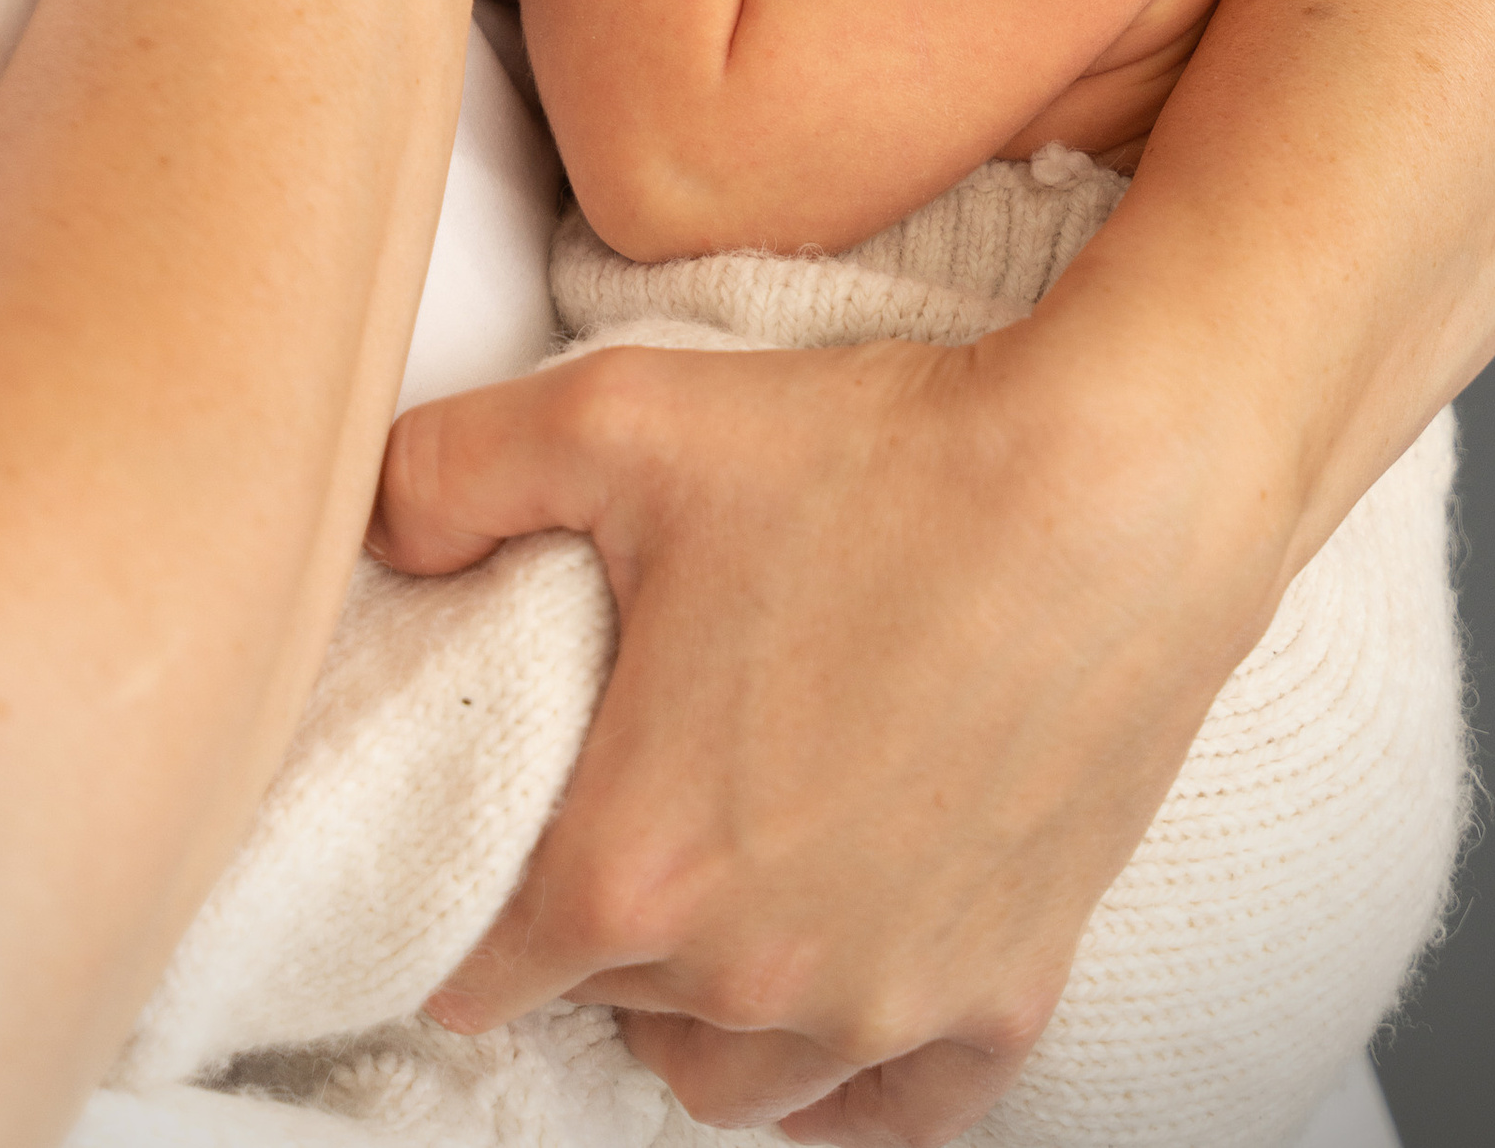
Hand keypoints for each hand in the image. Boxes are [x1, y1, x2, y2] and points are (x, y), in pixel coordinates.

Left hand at [370, 322, 1279, 1143]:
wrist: (1121, 479)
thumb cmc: (882, 454)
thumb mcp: (629, 416)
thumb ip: (455, 468)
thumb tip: (373, 521)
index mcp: (632, 865)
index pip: (481, 966)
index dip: (471, 907)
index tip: (489, 853)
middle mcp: (751, 971)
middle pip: (612, 1015)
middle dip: (598, 940)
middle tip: (625, 828)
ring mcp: (888, 997)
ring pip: (735, 1081)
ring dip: (706, 1013)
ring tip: (715, 910)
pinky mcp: (1008, 989)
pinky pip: (898, 1117)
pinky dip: (851, 1086)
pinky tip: (832, 1014)